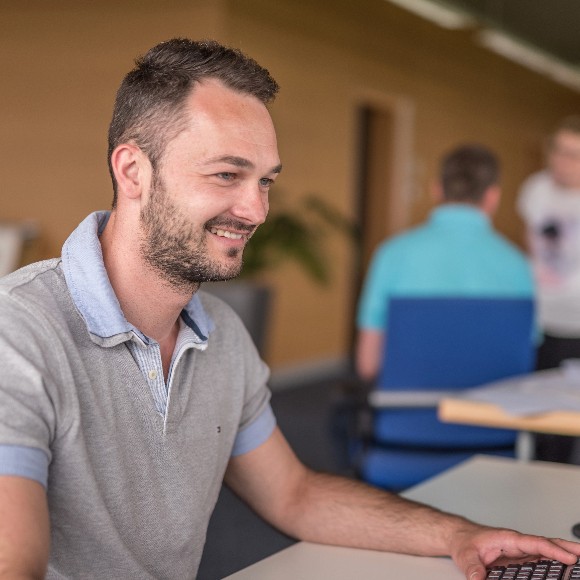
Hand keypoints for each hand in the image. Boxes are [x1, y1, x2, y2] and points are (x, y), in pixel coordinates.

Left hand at [450, 524, 579, 579]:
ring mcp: (519, 552)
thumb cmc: (464, 541)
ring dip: (563, 555)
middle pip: (546, 544)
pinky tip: (563, 571)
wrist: (459, 537)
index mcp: (507, 539)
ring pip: (545, 552)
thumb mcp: (466, 555)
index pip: (534, 543)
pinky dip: (553, 563)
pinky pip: (539, 560)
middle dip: (567, 548)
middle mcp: (517, 544)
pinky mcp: (519, 560)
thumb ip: (473, 568)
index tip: (569, 557)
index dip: (552, 550)